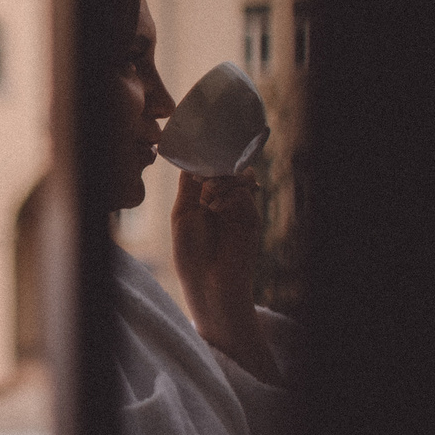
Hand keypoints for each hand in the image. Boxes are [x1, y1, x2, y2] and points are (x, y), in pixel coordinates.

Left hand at [172, 170, 276, 377]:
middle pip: (223, 169)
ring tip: (212, 189)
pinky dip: (232, 191)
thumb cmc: (190, 252)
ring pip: (236, 177)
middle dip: (216, 164)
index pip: (205, 169)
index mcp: (200, 200)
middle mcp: (220, 201)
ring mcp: (237, 208)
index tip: (198, 152)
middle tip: (207, 172)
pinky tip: (220, 203)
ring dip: (224, 177)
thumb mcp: (182, 214)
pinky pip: (245, 192)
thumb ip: (190, 186)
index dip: (202, 160)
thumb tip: (193, 160)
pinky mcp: (251, 216)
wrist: (211, 282)